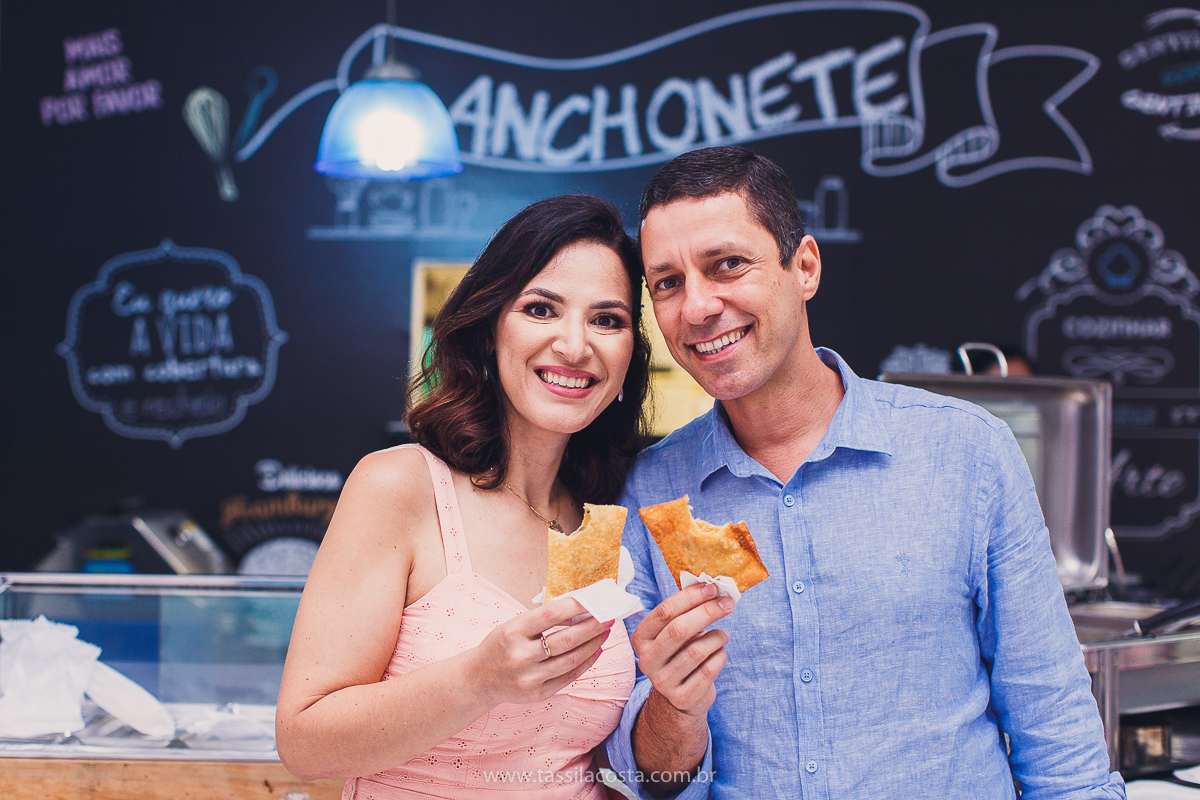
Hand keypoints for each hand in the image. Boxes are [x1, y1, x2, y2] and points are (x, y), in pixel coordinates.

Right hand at [468, 596, 611, 705]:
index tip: (594, 600)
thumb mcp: (513, 625)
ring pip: (572, 660)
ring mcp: (529, 678)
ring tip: (605, 632)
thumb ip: (541, 619)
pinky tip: (595, 651)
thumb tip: (579, 609)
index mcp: (512, 633)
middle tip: (608, 616)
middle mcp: (520, 657)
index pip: (550, 615)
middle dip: (592, 626)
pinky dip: (586, 663)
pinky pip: (568, 677)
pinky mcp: (536, 694)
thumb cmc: (501, 645)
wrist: (479, 679)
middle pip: (567, 640)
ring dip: (593, 644)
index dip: (575, 606)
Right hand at [631, 583, 732, 716]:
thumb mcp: (674, 632)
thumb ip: (686, 611)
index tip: (712, 588)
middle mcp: (647, 660)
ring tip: (724, 634)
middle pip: (679, 629)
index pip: (665, 611)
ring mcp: (662, 681)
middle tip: (728, 603)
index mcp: (642, 638)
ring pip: (696, 650)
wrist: (680, 696)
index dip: (691, 597)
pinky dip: (720, 656)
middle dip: (707, 612)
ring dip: (716, 637)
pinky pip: (708, 670)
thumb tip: (712, 587)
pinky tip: (720, 653)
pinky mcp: (681, 697)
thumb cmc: (680, 653)